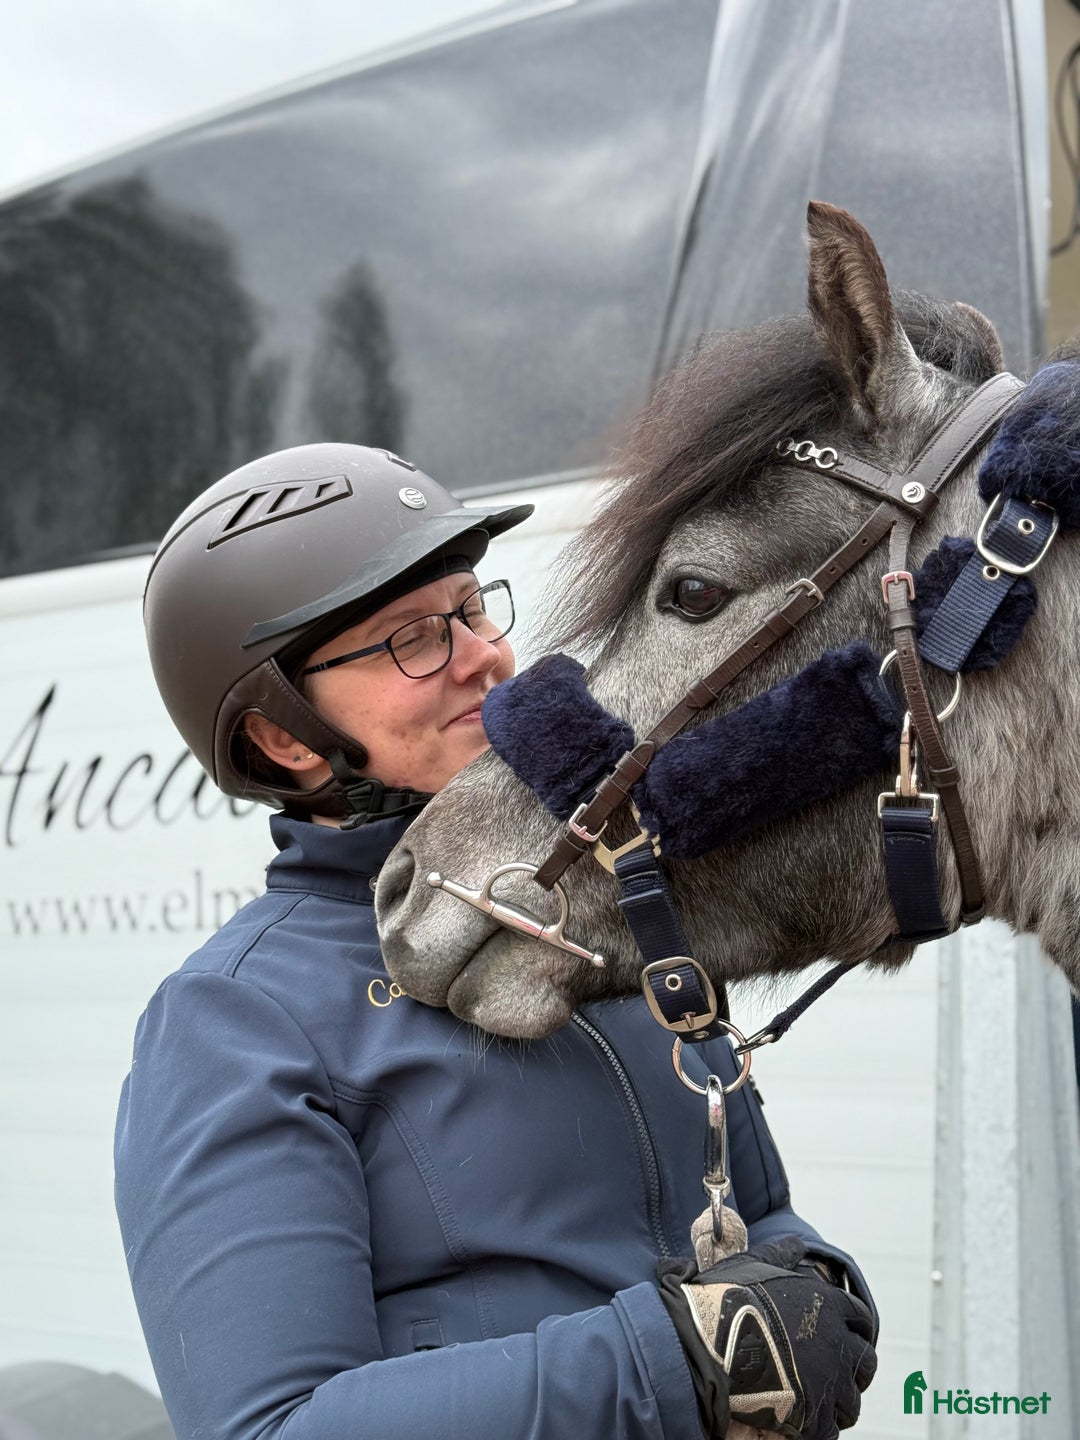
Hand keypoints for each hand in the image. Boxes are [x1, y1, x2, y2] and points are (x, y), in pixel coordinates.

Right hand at [659, 1238, 876, 1439]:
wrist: (710, 1341)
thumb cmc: (730, 1300)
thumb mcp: (755, 1265)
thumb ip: (780, 1256)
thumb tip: (795, 1243)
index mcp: (829, 1305)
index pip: (861, 1319)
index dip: (853, 1329)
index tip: (845, 1336)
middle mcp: (837, 1343)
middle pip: (865, 1363)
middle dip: (855, 1368)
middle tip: (836, 1372)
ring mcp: (829, 1382)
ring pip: (851, 1401)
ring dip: (839, 1402)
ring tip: (820, 1401)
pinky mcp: (814, 1416)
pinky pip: (830, 1430)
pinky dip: (821, 1428)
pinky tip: (806, 1422)